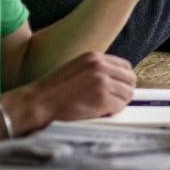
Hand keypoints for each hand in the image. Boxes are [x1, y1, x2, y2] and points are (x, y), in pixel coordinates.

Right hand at [2, 51, 136, 131]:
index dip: (123, 80)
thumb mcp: (76, 68)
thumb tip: (116, 79)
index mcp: (94, 57)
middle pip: (130, 79)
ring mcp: (102, 82)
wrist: (38, 102)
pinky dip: (113, 111)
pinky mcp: (102, 99)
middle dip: (124, 91)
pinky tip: (100, 112)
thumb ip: (96, 70)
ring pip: (128, 93)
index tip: (118, 88)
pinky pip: (120, 106)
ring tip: (104, 107)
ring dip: (119, 102)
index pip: (125, 66)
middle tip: (114, 101)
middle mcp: (100, 67)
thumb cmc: (53, 90)